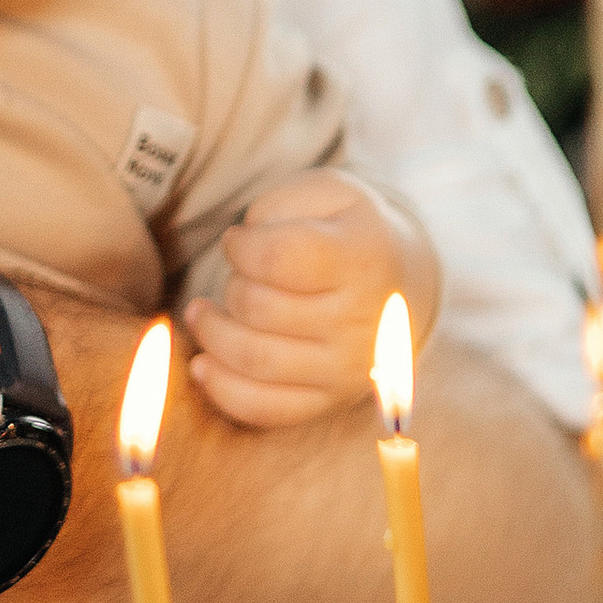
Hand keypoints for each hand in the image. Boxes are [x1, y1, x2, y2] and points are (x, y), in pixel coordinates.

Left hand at [180, 170, 440, 431]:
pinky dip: (222, 389)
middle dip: (230, 286)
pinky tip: (202, 364)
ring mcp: (348, 368)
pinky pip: (266, 408)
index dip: (240, 247)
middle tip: (235, 276)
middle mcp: (363, 319)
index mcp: (365, 256)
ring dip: (211, 335)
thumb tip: (246, 243)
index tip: (238, 241)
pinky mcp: (331, 401)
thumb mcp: (327, 193)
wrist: (402, 286)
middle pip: (260, 308)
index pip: (278, 258)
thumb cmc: (349, 232)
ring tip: (200, 313)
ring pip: (255, 361)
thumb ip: (283, 204)